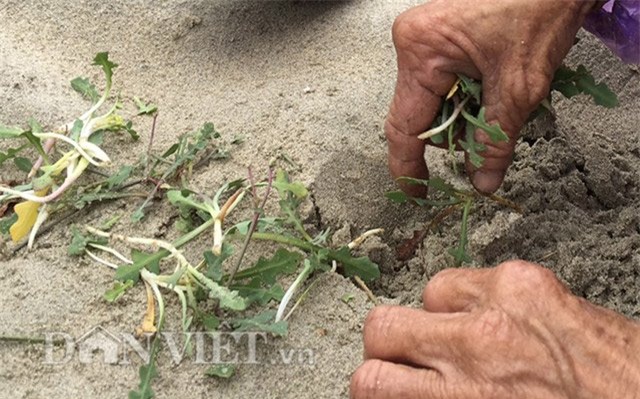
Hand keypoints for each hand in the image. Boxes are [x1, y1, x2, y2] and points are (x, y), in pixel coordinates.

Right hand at [351, 261, 639, 397]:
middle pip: (381, 328)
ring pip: (421, 297)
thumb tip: (408, 396)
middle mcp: (476, 351)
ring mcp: (501, 307)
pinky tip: (491, 322)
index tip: (379, 389)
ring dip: (431, 321)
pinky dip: (468, 301)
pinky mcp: (526, 280)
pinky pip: (467, 281)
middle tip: (407, 364)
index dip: (367, 386)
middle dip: (385, 350)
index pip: (372, 382)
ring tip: (461, 341)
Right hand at [386, 0, 596, 193]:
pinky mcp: (435, 37)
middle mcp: (411, 43)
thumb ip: (496, 141)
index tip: (415, 193)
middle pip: (418, 113)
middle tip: (483, 143)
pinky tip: (488, 89)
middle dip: (450, 135)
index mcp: (422, 52)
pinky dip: (463, 97)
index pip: (405, 125)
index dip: (408, 165)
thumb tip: (482, 182)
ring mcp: (421, 38)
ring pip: (431, 100)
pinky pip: (439, 82)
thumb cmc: (539, 13)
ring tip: (496, 101)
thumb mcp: (519, 88)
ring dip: (460, 115)